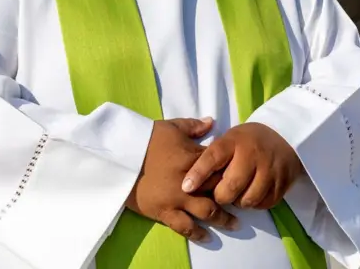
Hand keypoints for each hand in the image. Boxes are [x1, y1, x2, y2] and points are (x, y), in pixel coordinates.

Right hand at [126, 117, 238, 241]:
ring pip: (207, 212)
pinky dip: (197, 233)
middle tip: (240, 199)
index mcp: (192, 158)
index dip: (231, 170)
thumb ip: (193, 126)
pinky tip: (207, 237)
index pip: (220, 166)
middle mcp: (189, 181)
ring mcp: (177, 198)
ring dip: (223, 218)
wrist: (119, 157)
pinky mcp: (164, 212)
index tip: (238, 174)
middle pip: (218, 189)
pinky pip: (184, 227)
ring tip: (234, 223)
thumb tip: (212, 122)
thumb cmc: (145, 139)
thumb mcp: (170, 127)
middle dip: (231, 194)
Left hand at [181, 123, 303, 210]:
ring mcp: (269, 169)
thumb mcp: (228, 138)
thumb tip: (186, 173)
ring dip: (239, 202)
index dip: (198, 174)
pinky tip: (252, 194)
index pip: (213, 158)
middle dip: (220, 196)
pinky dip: (255, 204)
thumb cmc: (246, 141)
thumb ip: (210, 154)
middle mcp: (252, 154)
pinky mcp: (282, 182)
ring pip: (248, 199)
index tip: (186, 187)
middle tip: (219, 194)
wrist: (283, 136)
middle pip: (231, 186)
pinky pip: (264, 204)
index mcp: (234, 141)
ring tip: (237, 194)